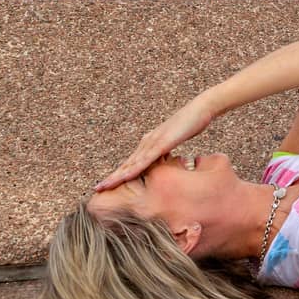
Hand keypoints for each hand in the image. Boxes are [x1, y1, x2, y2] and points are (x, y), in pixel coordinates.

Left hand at [94, 97, 215, 190]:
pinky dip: (134, 169)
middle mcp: (147, 142)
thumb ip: (168, 150)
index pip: (131, 162)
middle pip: (126, 164)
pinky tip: (126, 177)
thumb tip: (164, 161)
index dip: (119, 174)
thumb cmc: (191, 123)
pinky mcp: (162, 143)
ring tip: (103, 186)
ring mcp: (153, 142)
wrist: (201, 108)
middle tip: (97, 189)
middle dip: (111, 177)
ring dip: (116, 176)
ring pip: (131, 164)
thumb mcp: (176, 140)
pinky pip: (146, 159)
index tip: (108, 185)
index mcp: (149, 143)